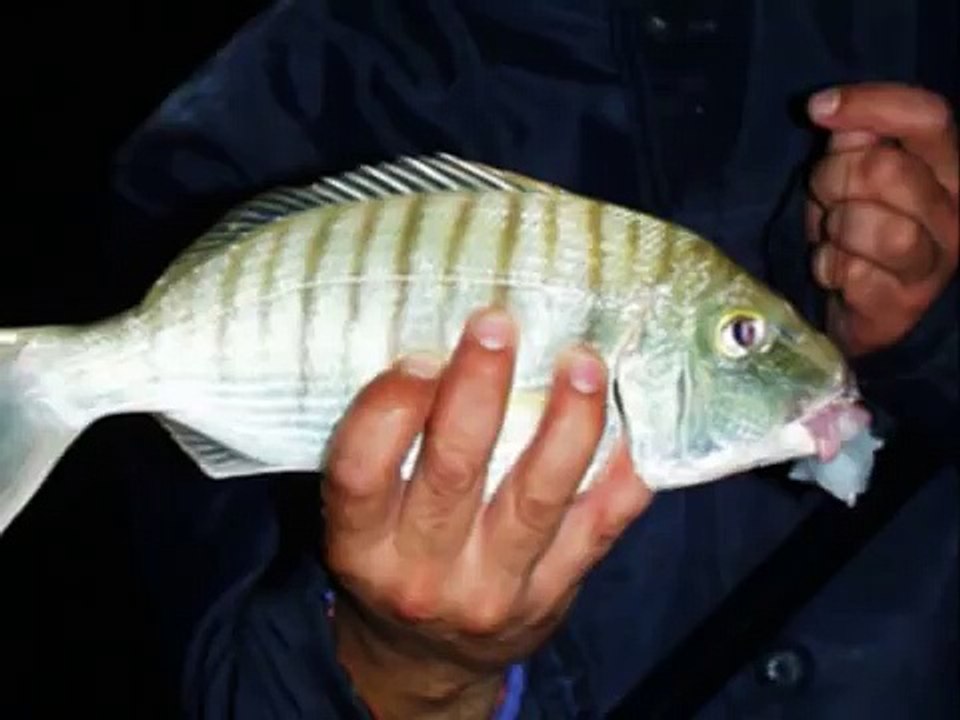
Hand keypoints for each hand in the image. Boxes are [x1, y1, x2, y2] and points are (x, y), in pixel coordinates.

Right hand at [321, 308, 651, 718]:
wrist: (428, 659)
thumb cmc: (393, 563)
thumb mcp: (363, 522)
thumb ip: (387, 452)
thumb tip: (437, 343)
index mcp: (361, 544)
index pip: (361, 472)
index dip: (391, 408)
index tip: (422, 354)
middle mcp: (422, 571)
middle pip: (454, 471)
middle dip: (479, 391)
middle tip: (498, 325)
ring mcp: (494, 587)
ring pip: (537, 496)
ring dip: (565, 422)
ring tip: (583, 362)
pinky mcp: (552, 594)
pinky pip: (596, 530)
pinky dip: (620, 477)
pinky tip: (636, 428)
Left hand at [805, 82, 958, 356]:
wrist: (855, 304)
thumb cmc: (855, 228)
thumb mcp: (849, 173)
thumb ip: (852, 137)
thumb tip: (830, 108)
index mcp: (948, 167)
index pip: (928, 117)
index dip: (871, 105)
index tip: (817, 108)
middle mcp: (955, 212)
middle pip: (887, 170)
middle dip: (834, 179)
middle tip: (826, 198)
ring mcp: (936, 262)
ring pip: (883, 229)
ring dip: (837, 229)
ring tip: (833, 238)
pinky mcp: (905, 304)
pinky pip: (855, 274)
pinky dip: (830, 269)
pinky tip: (835, 273)